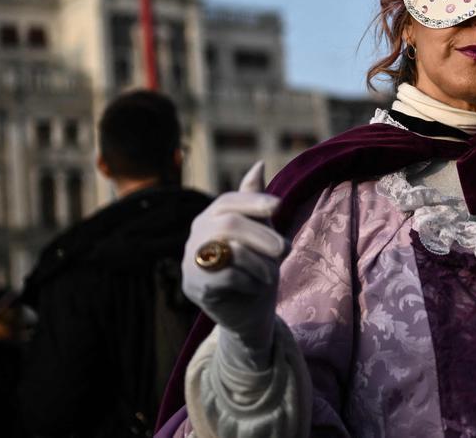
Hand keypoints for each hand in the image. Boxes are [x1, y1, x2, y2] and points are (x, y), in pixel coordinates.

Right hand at [182, 162, 286, 363]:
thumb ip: (255, 202)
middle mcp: (196, 235)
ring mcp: (191, 261)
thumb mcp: (262, 233)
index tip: (278, 206)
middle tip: (284, 250)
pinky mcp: (195, 286)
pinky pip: (227, 276)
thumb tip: (259, 163)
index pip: (228, 201)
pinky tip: (254, 287)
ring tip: (270, 274)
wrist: (249, 312)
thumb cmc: (257, 267)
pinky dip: (249, 282)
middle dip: (263, 236)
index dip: (253, 201)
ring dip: (260, 263)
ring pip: (230, 250)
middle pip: (229, 224)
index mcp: (211, 217)